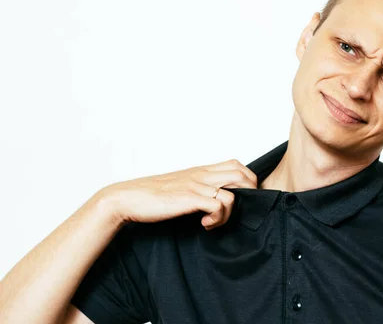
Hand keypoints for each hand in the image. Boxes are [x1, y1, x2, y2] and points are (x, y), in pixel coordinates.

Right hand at [99, 159, 257, 229]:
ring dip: (230, 212)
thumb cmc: (151, 196)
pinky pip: (218, 205)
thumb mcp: (180, 186)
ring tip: (213, 221)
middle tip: (235, 211)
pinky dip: (217, 218)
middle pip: (241, 175)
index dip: (247, 180)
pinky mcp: (189, 199)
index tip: (240, 198)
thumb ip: (198, 188)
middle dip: (248, 194)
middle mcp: (201, 175)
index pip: (236, 164)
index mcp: (200, 171)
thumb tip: (213, 199)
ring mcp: (196, 186)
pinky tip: (204, 225)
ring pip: (234, 192)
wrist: (127, 198)